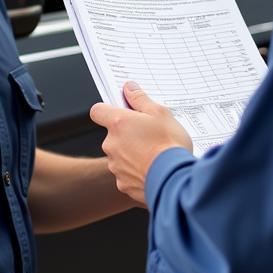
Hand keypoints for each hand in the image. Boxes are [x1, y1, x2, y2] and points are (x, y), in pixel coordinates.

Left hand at [90, 82, 192, 205]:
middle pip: (112, 134)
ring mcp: (115, 166)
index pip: (97, 111)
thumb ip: (141, 99)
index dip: (107, 109)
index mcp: (119, 123)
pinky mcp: (122, 184)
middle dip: (127, 133)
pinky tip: (153, 169)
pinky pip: (126, 173)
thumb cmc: (169, 145)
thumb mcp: (161, 113)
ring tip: (154, 153)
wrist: (174, 180)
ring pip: (119, 154)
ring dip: (131, 152)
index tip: (121, 111)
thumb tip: (129, 88)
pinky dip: (136, 171)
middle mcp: (111, 144)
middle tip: (149, 134)